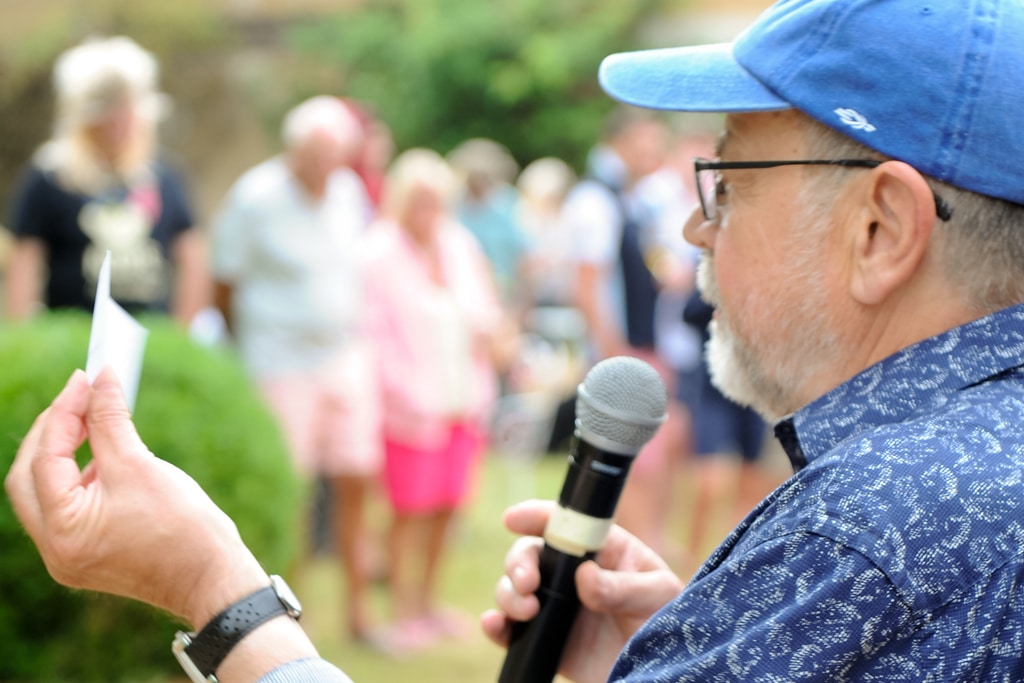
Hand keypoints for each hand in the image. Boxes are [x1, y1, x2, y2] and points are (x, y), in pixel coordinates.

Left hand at [4, 368, 268, 629]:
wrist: (212, 578)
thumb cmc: (183, 527)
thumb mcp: (141, 465)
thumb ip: (111, 420)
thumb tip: (100, 378)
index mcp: (62, 530)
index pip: (46, 458)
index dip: (64, 412)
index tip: (86, 378)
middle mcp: (54, 549)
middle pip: (29, 477)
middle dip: (51, 432)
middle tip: (79, 397)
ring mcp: (67, 556)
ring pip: (44, 492)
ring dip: (62, 453)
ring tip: (91, 421)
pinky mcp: (85, 554)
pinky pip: (65, 507)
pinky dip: (77, 477)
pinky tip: (102, 456)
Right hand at [481, 500, 684, 682]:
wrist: (660, 673)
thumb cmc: (668, 623)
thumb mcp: (657, 597)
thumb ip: (623, 586)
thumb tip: (584, 577)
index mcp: (602, 550)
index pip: (564, 523)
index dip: (535, 515)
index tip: (514, 519)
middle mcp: (572, 573)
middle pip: (530, 553)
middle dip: (518, 563)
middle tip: (528, 584)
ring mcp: (556, 606)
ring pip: (513, 587)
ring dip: (508, 593)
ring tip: (526, 611)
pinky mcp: (545, 638)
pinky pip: (509, 628)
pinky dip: (495, 625)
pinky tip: (494, 625)